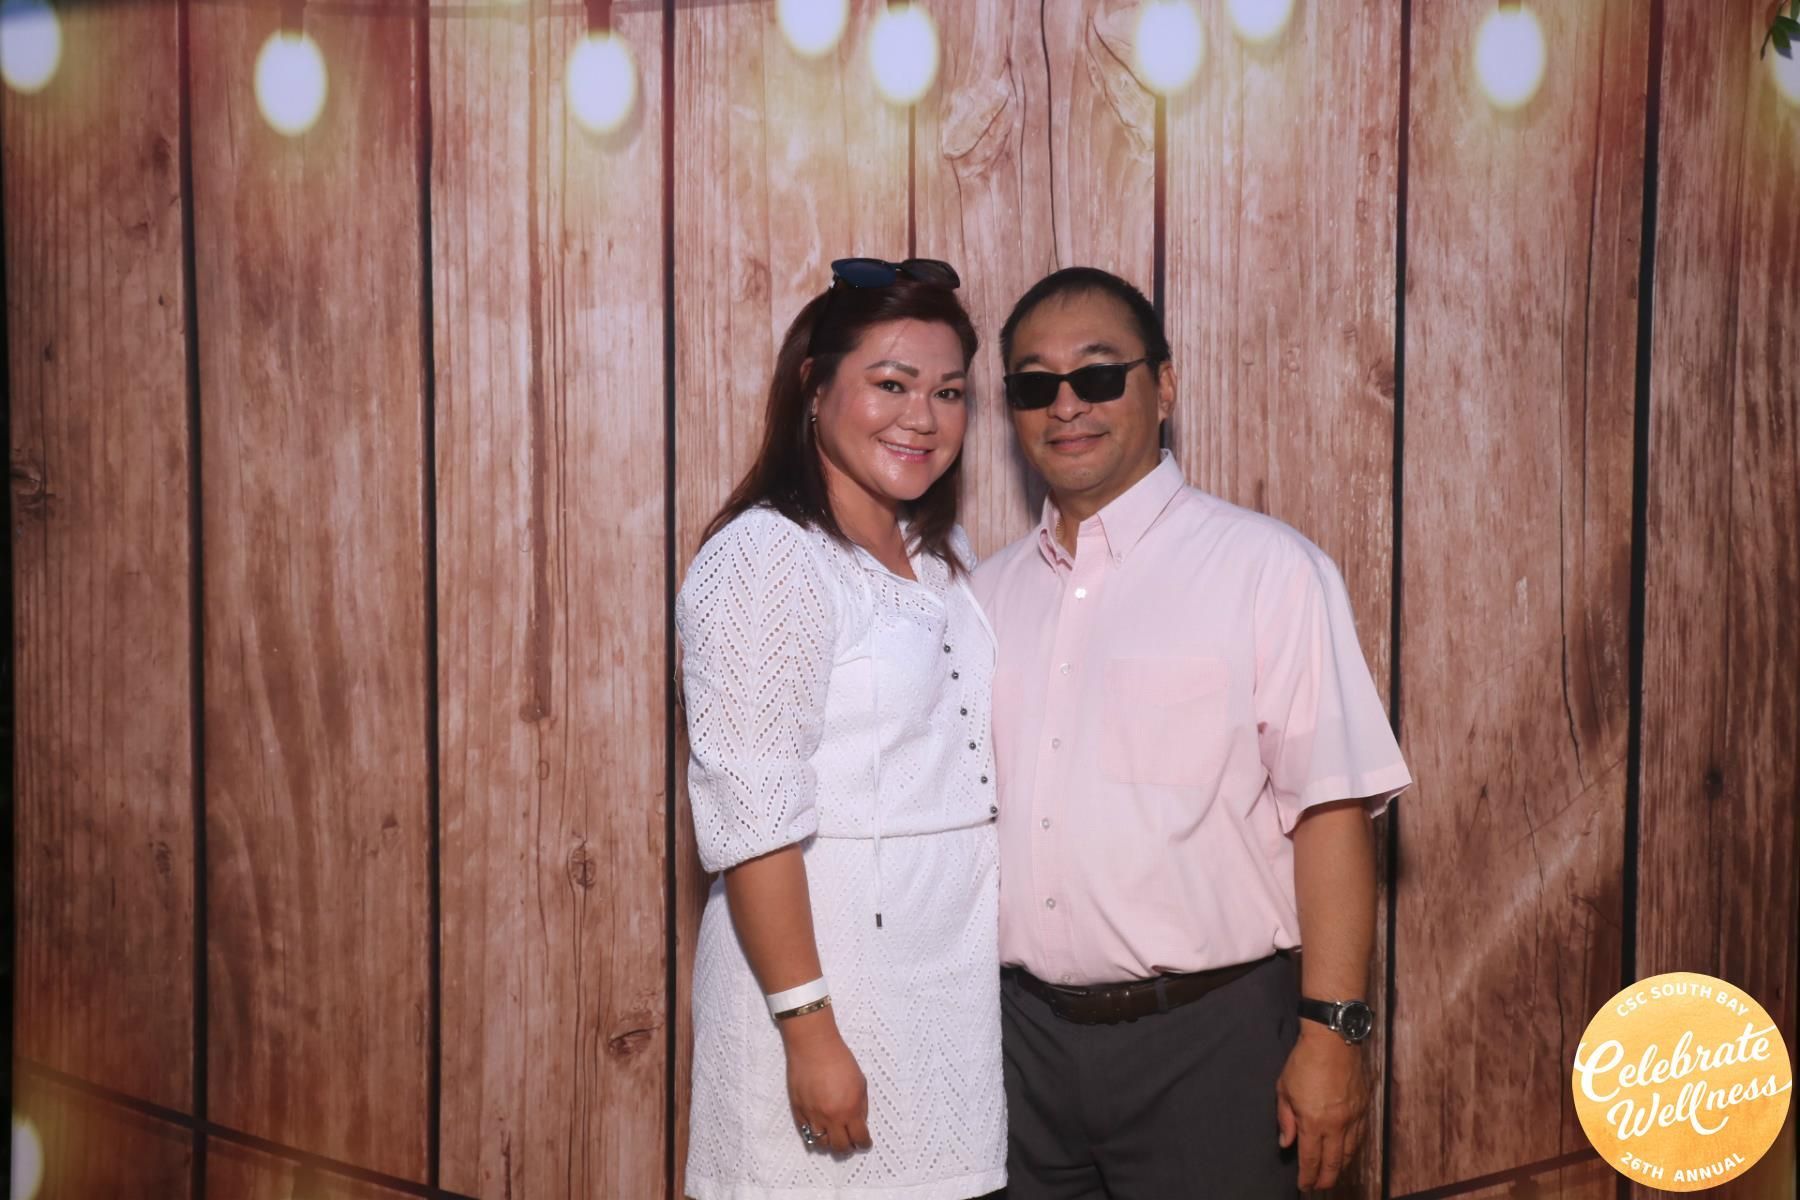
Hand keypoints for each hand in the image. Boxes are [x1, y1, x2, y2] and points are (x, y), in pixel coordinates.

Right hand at [781, 1009, 872, 1154]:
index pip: (859, 1139)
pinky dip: (814, 1134)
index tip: (864, 1143)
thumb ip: (861, 1106)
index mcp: (850, 1109)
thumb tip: (860, 1123)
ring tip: (834, 1136)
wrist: (814, 1047)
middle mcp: (831, 1117)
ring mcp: (812, 1116)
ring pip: (821, 1144)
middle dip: (848, 1148)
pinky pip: (806, 1132)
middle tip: (850, 1143)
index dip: (864, 1144)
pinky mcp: (798, 1111)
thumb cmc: (840, 1060)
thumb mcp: (860, 1082)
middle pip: (840, 1147)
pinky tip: (819, 1129)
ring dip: (829, 1143)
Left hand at [1276, 1025, 1368, 1189]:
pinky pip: (1359, 1137)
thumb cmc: (1303, 1061)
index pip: (1311, 1159)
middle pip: (1333, 1163)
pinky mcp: (1364, 1108)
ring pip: (1349, 1153)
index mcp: (1313, 1122)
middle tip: (1318, 1186)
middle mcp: (1336, 1125)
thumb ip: (1285, 1119)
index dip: (1307, 1176)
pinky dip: (1352, 1150)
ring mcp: (1353, 1118)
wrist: (1333, 1040)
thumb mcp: (1284, 1089)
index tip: (1304, 1185)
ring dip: (1340, 1167)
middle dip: (1325, 1179)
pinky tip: (1345, 1153)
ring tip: (1331, 1173)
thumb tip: (1286, 1143)